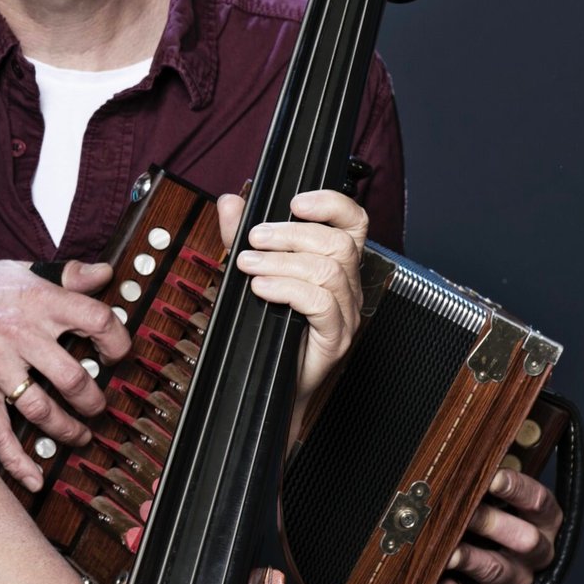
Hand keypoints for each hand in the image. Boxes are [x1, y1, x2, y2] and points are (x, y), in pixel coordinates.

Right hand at [0, 259, 128, 491]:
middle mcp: (20, 332)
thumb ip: (65, 275)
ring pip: (41, 409)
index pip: (96, 319)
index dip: (117, 342)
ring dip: (66, 430)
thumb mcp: (19, 270)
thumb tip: (104, 273)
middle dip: (93, 401)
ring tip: (78, 435)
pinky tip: (34, 478)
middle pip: (72, 377)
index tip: (118, 356)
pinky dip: (18, 460)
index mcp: (38, 299)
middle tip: (98, 408)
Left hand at [223, 189, 365, 401]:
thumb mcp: (250, 270)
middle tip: (253, 239)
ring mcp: (346, 313)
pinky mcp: (335, 338)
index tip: (296, 201)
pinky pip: (321, 304)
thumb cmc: (266, 326)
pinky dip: (287, 289)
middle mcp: (348, 285)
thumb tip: (230, 203)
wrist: (267, 382)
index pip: (353, 223)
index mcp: (335, 263)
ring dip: (282, 261)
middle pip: (337, 243)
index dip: (332, 204)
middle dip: (291, 233)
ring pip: (329, 270)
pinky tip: (261, 288)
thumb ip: (240, 236)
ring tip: (248, 264)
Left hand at [437, 469, 561, 583]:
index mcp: (539, 519)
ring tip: (446, 551)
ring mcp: (514, 578)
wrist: (465, 545)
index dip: (516, 488)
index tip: (491, 476)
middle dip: (490, 523)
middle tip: (462, 512)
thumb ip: (475, 479)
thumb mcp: (481, 491)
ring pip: (500, 572)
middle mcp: (533, 550)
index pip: (538, 501)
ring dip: (471, 559)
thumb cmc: (474, 506)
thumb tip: (451, 459)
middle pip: (524, 539)